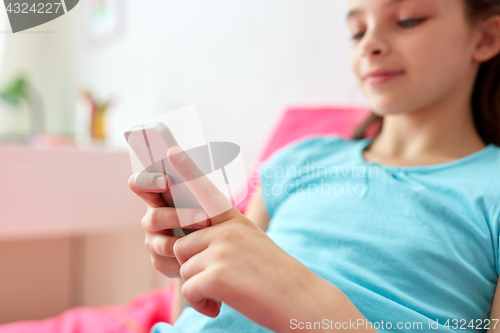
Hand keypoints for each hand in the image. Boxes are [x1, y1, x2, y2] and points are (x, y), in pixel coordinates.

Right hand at [128, 171, 209, 278]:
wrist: (216, 245)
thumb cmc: (210, 213)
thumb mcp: (205, 197)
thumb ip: (198, 185)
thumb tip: (195, 167)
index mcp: (158, 196)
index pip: (139, 184)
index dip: (148, 181)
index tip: (166, 181)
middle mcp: (151, 218)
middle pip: (155, 217)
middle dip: (180, 217)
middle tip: (204, 218)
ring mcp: (153, 241)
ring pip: (163, 244)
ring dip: (186, 243)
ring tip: (208, 242)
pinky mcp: (159, 262)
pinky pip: (169, 264)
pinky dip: (187, 262)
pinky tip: (203, 260)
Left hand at [163, 146, 323, 330]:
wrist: (303, 302)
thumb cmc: (277, 279)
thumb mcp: (252, 246)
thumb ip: (223, 238)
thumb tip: (187, 247)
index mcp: (236, 222)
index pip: (205, 192)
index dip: (186, 170)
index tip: (170, 150)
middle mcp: (227, 230)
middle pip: (182, 246)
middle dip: (193, 268)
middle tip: (221, 281)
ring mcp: (222, 250)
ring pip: (184, 269)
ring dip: (199, 287)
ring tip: (226, 293)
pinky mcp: (217, 274)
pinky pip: (188, 290)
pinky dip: (201, 303)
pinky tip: (220, 305)